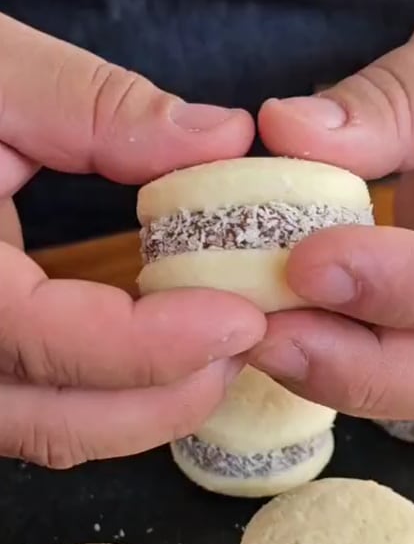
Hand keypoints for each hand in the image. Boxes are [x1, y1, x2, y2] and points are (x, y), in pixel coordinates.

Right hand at [0, 14, 264, 467]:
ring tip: (216, 351)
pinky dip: (108, 399)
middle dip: (168, 397)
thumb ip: (97, 110)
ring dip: (145, 409)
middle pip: (59, 422)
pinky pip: (38, 414)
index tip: (242, 317)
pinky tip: (158, 356)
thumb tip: (220, 138)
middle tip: (244, 341)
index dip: (157, 344)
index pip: (52, 341)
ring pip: (50, 432)